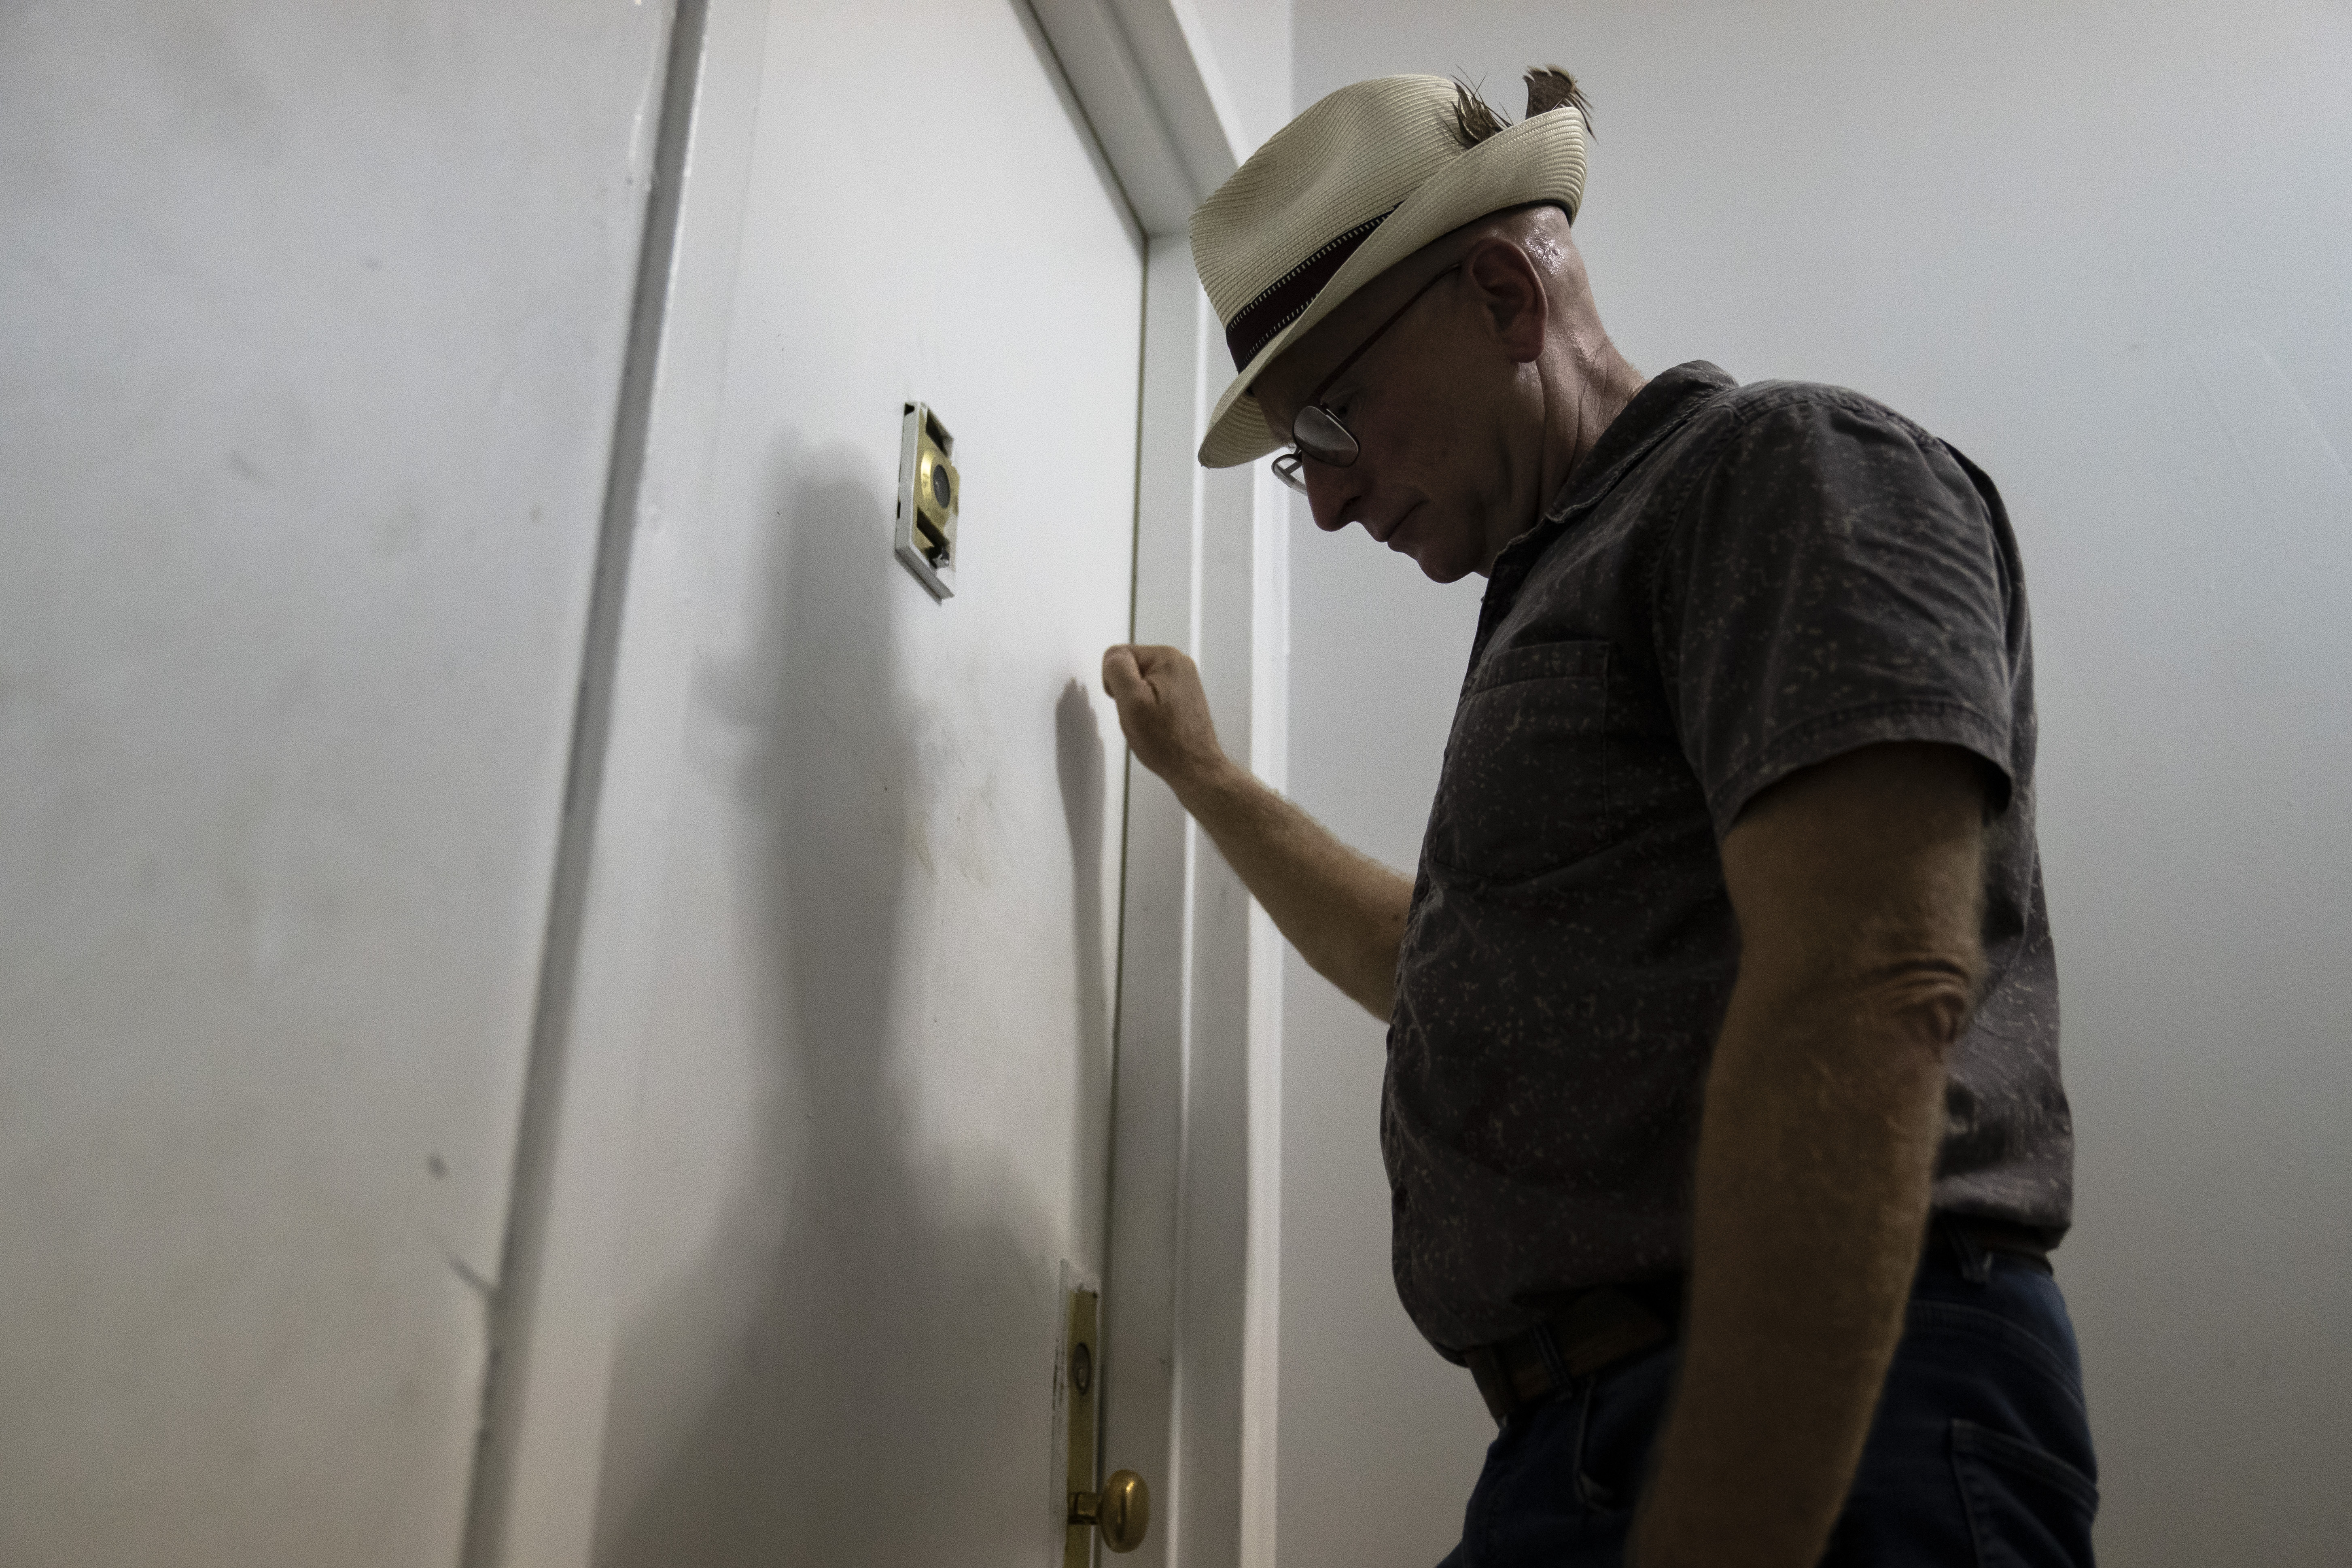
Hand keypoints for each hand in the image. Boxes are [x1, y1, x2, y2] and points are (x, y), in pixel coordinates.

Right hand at [1101, 644, 1227, 791]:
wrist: (1193, 767)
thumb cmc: (1167, 742)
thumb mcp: (1131, 701)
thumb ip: (1117, 669)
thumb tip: (1112, 656)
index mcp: (1167, 657)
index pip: (1117, 655)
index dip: (1113, 682)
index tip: (1128, 703)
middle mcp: (1179, 664)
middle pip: (1129, 667)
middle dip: (1126, 692)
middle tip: (1139, 715)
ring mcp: (1183, 680)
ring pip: (1139, 682)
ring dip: (1137, 702)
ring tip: (1148, 721)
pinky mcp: (1183, 695)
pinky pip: (1151, 694)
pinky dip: (1148, 709)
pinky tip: (1155, 724)